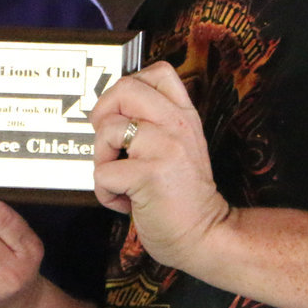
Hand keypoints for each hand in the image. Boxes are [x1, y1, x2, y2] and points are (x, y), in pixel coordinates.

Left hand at [91, 61, 230, 271]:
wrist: (205, 236)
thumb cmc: (182, 196)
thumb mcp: (179, 147)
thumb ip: (155, 124)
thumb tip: (110, 109)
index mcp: (184, 116)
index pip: (158, 72)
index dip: (128, 88)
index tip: (123, 115)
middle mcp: (177, 124)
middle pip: (125, 88)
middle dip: (103, 114)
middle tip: (111, 143)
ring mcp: (165, 147)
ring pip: (107, 131)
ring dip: (102, 160)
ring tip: (121, 179)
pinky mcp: (150, 174)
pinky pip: (103, 173)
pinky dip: (105, 194)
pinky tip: (126, 203)